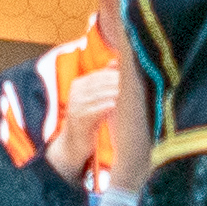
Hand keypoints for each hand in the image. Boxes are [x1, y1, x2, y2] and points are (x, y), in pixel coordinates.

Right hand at [44, 66, 120, 181]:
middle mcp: (75, 93)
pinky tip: (116, 106)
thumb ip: (103, 81)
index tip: (131, 77)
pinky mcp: (78, 119)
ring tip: (129, 95)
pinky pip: (95, 110)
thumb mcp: (95, 98)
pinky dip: (106, 107)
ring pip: (99, 96)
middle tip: (133, 85)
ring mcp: (75, 106)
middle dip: (117, 84)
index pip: (99, 75)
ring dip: (114, 94)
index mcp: (78, 84)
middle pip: (100, 84)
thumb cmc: (89, 119)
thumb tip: (115, 62)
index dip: (115, 75)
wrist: (73, 143)